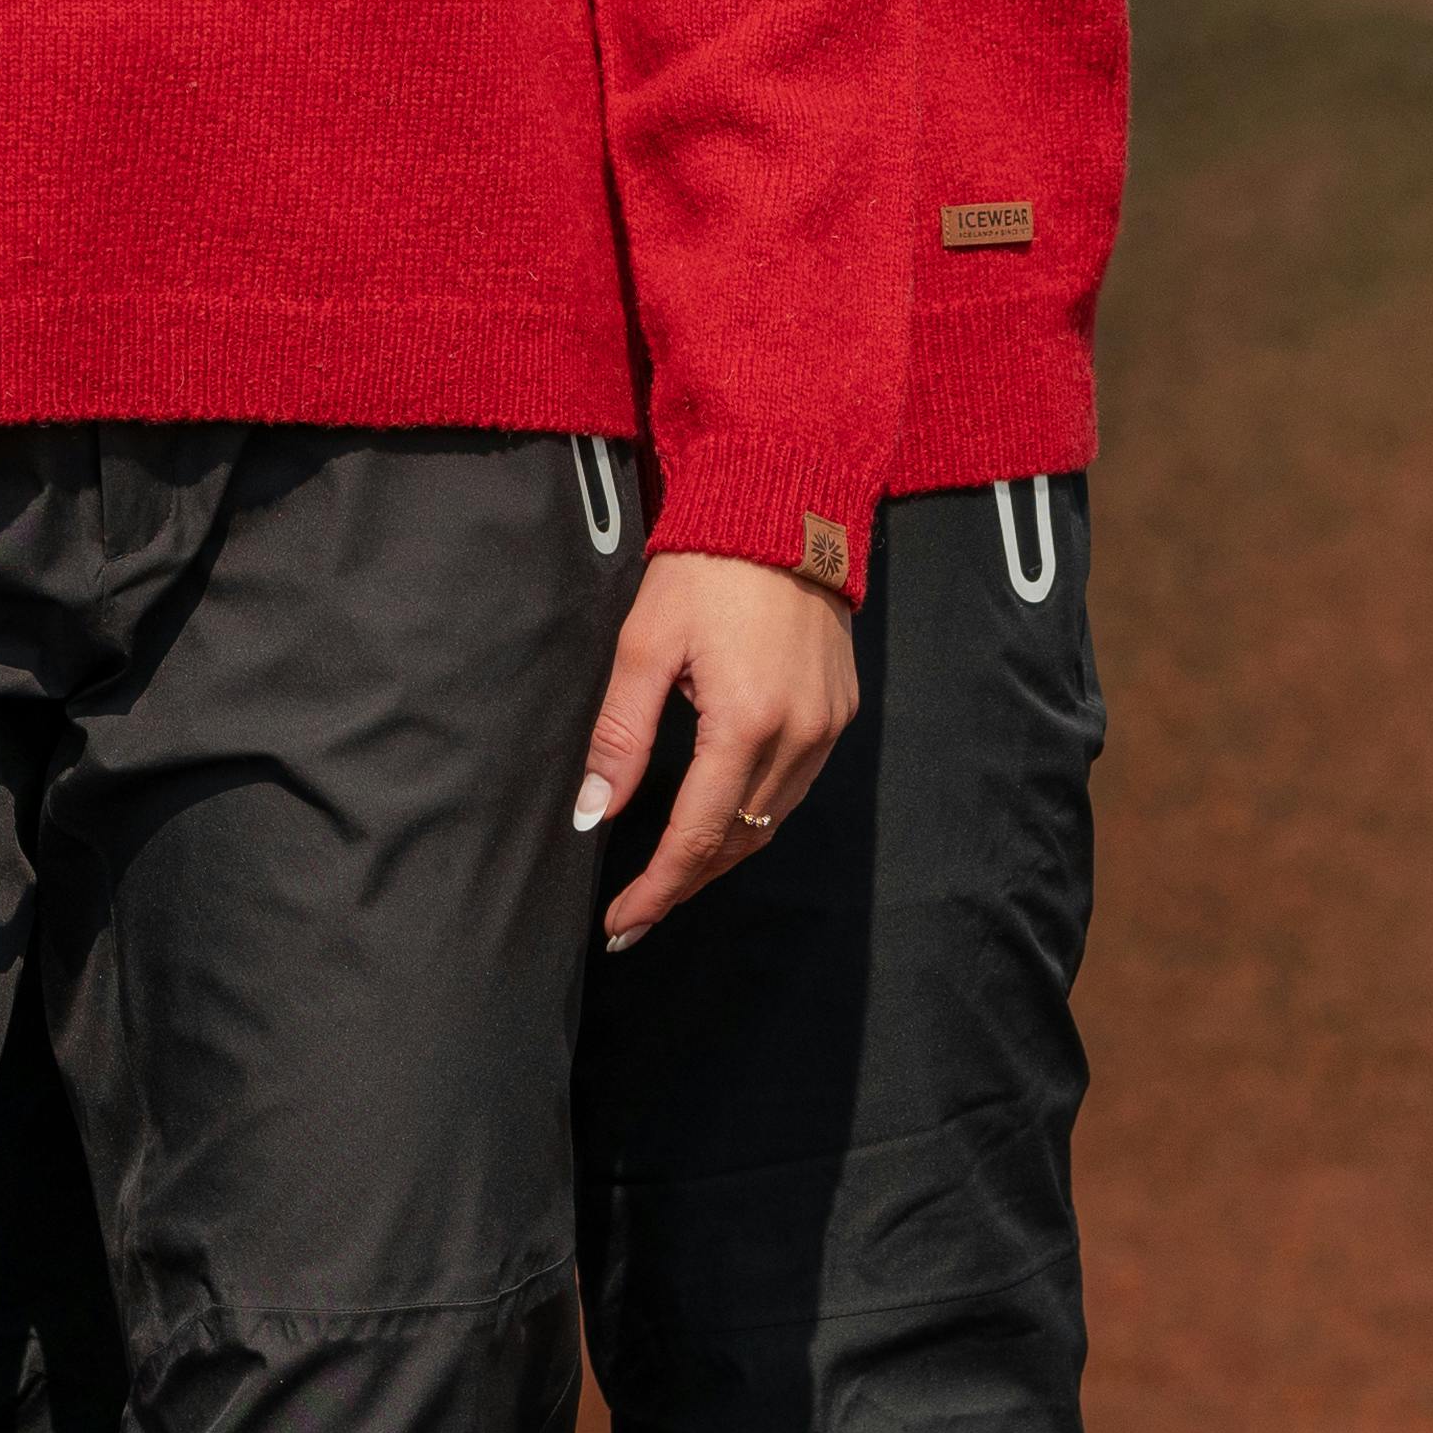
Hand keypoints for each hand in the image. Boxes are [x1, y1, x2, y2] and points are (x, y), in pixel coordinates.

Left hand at [574, 553, 858, 949]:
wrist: (784, 508)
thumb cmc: (706, 569)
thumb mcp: (645, 645)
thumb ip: (620, 735)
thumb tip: (592, 812)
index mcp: (747, 722)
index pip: (697, 835)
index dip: (656, 887)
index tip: (621, 924)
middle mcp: (799, 735)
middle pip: (738, 841)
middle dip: (684, 883)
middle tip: (636, 915)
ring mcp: (828, 727)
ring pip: (770, 821)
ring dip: (719, 856)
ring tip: (669, 879)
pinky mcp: (840, 712)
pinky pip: (795, 787)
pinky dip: (753, 815)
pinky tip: (719, 821)